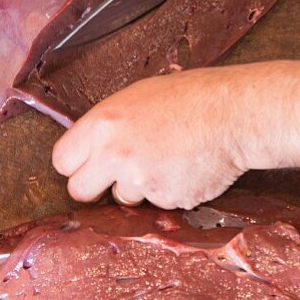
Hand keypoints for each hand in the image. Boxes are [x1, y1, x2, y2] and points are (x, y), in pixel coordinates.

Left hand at [51, 58, 299, 210]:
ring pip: (124, 198)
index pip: (63, 160)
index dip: (76, 163)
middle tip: (116, 174)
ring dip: (140, 186)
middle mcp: (116, 155)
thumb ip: (110, 125)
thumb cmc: (193, 96)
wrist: (237, 113)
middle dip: (96, 186)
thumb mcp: (140, 96)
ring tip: (168, 159)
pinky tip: (187, 168)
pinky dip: (170, 190)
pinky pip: (158, 202)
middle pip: (80, 190)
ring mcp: (142, 181)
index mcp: (103, 124)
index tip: (86, 164)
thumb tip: (93, 147)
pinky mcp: (168, 200)